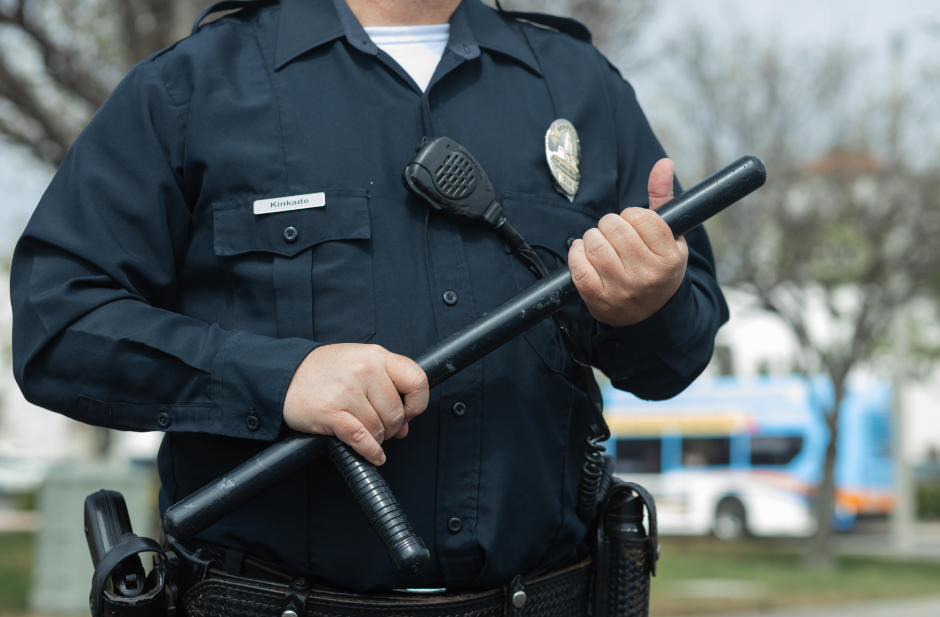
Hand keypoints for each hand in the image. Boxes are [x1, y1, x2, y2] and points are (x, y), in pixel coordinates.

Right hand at [283, 344, 428, 464]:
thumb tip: (405, 426)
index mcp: (376, 356)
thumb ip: (385, 389)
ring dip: (377, 438)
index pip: (417, 380)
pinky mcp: (330, 412)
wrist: (284, 375)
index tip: (409, 413)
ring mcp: (347, 391)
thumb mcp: (359, 365)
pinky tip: (373, 455)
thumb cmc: (323, 371)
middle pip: (396, 412)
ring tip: (366, 433)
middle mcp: (364, 370)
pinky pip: (361, 439)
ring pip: (379, 428)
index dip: (417, 403)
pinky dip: (370, 452)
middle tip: (381, 428)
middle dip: (392, 427)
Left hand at [568, 158, 687, 327]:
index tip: (633, 226)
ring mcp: (622, 289)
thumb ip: (663, 199)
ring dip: (592, 238)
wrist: (650, 316)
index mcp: (669, 258)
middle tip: (614, 234)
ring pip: (594, 243)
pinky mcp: (598, 299)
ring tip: (600, 244)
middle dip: (609, 224)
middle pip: (614, 227)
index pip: (640, 217)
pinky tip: (584, 254)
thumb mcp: (670, 237)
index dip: (631, 216)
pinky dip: (576, 254)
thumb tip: (663, 163)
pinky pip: (577, 266)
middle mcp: (647, 275)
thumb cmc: (658, 268)